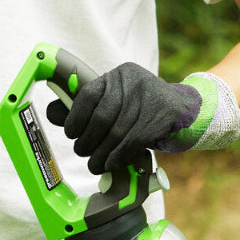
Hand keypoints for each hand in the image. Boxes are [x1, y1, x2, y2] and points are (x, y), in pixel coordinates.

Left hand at [46, 62, 202, 174]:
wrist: (187, 111)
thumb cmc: (143, 108)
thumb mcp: (118, 99)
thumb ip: (87, 105)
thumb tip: (52, 113)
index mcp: (120, 74)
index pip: (89, 94)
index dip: (75, 117)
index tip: (70, 132)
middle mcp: (134, 82)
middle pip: (102, 117)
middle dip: (88, 139)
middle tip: (82, 151)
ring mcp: (150, 99)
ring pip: (116, 133)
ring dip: (101, 154)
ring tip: (94, 164)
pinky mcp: (162, 119)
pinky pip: (132, 142)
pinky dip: (118, 157)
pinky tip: (111, 164)